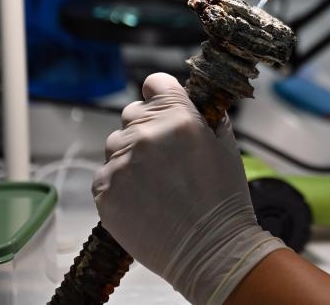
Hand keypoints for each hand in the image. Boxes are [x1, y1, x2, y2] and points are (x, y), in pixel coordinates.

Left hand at [93, 74, 286, 304]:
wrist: (209, 248)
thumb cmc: (224, 198)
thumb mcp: (226, 145)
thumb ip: (206, 117)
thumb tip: (192, 103)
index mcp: (178, 116)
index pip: (154, 82)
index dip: (160, 93)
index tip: (164, 105)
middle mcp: (144, 134)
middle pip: (131, 113)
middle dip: (146, 126)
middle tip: (165, 154)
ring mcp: (121, 163)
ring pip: (115, 144)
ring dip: (130, 155)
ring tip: (154, 181)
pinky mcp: (104, 190)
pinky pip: (105, 174)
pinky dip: (120, 183)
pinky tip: (143, 199)